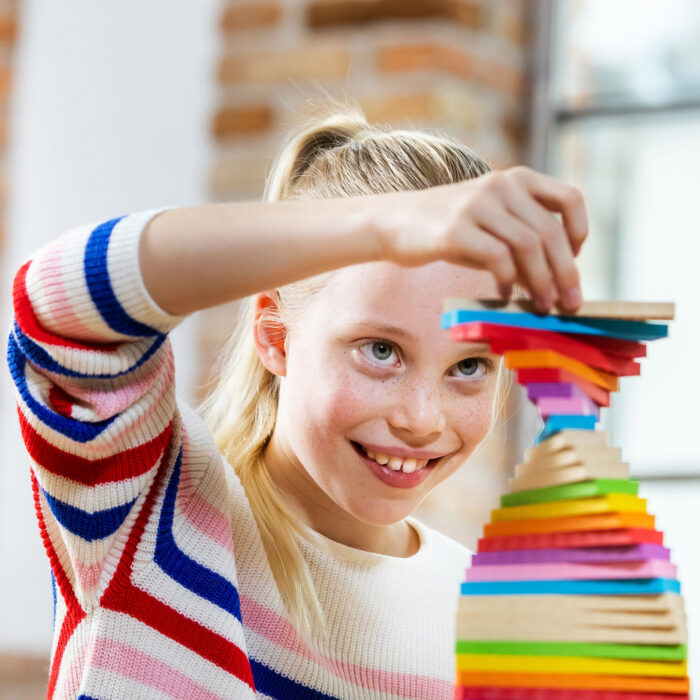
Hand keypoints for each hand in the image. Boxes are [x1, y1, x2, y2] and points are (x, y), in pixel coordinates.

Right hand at [373, 166, 587, 311]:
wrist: (397, 222)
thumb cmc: (451, 230)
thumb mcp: (492, 228)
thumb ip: (524, 247)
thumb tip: (557, 284)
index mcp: (517, 179)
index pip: (570, 198)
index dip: (579, 232)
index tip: (574, 260)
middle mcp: (501, 186)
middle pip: (550, 232)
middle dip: (565, 273)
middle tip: (570, 302)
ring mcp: (477, 205)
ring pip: (528, 247)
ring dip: (541, 282)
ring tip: (542, 305)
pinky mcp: (456, 228)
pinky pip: (497, 257)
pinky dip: (507, 281)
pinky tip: (503, 294)